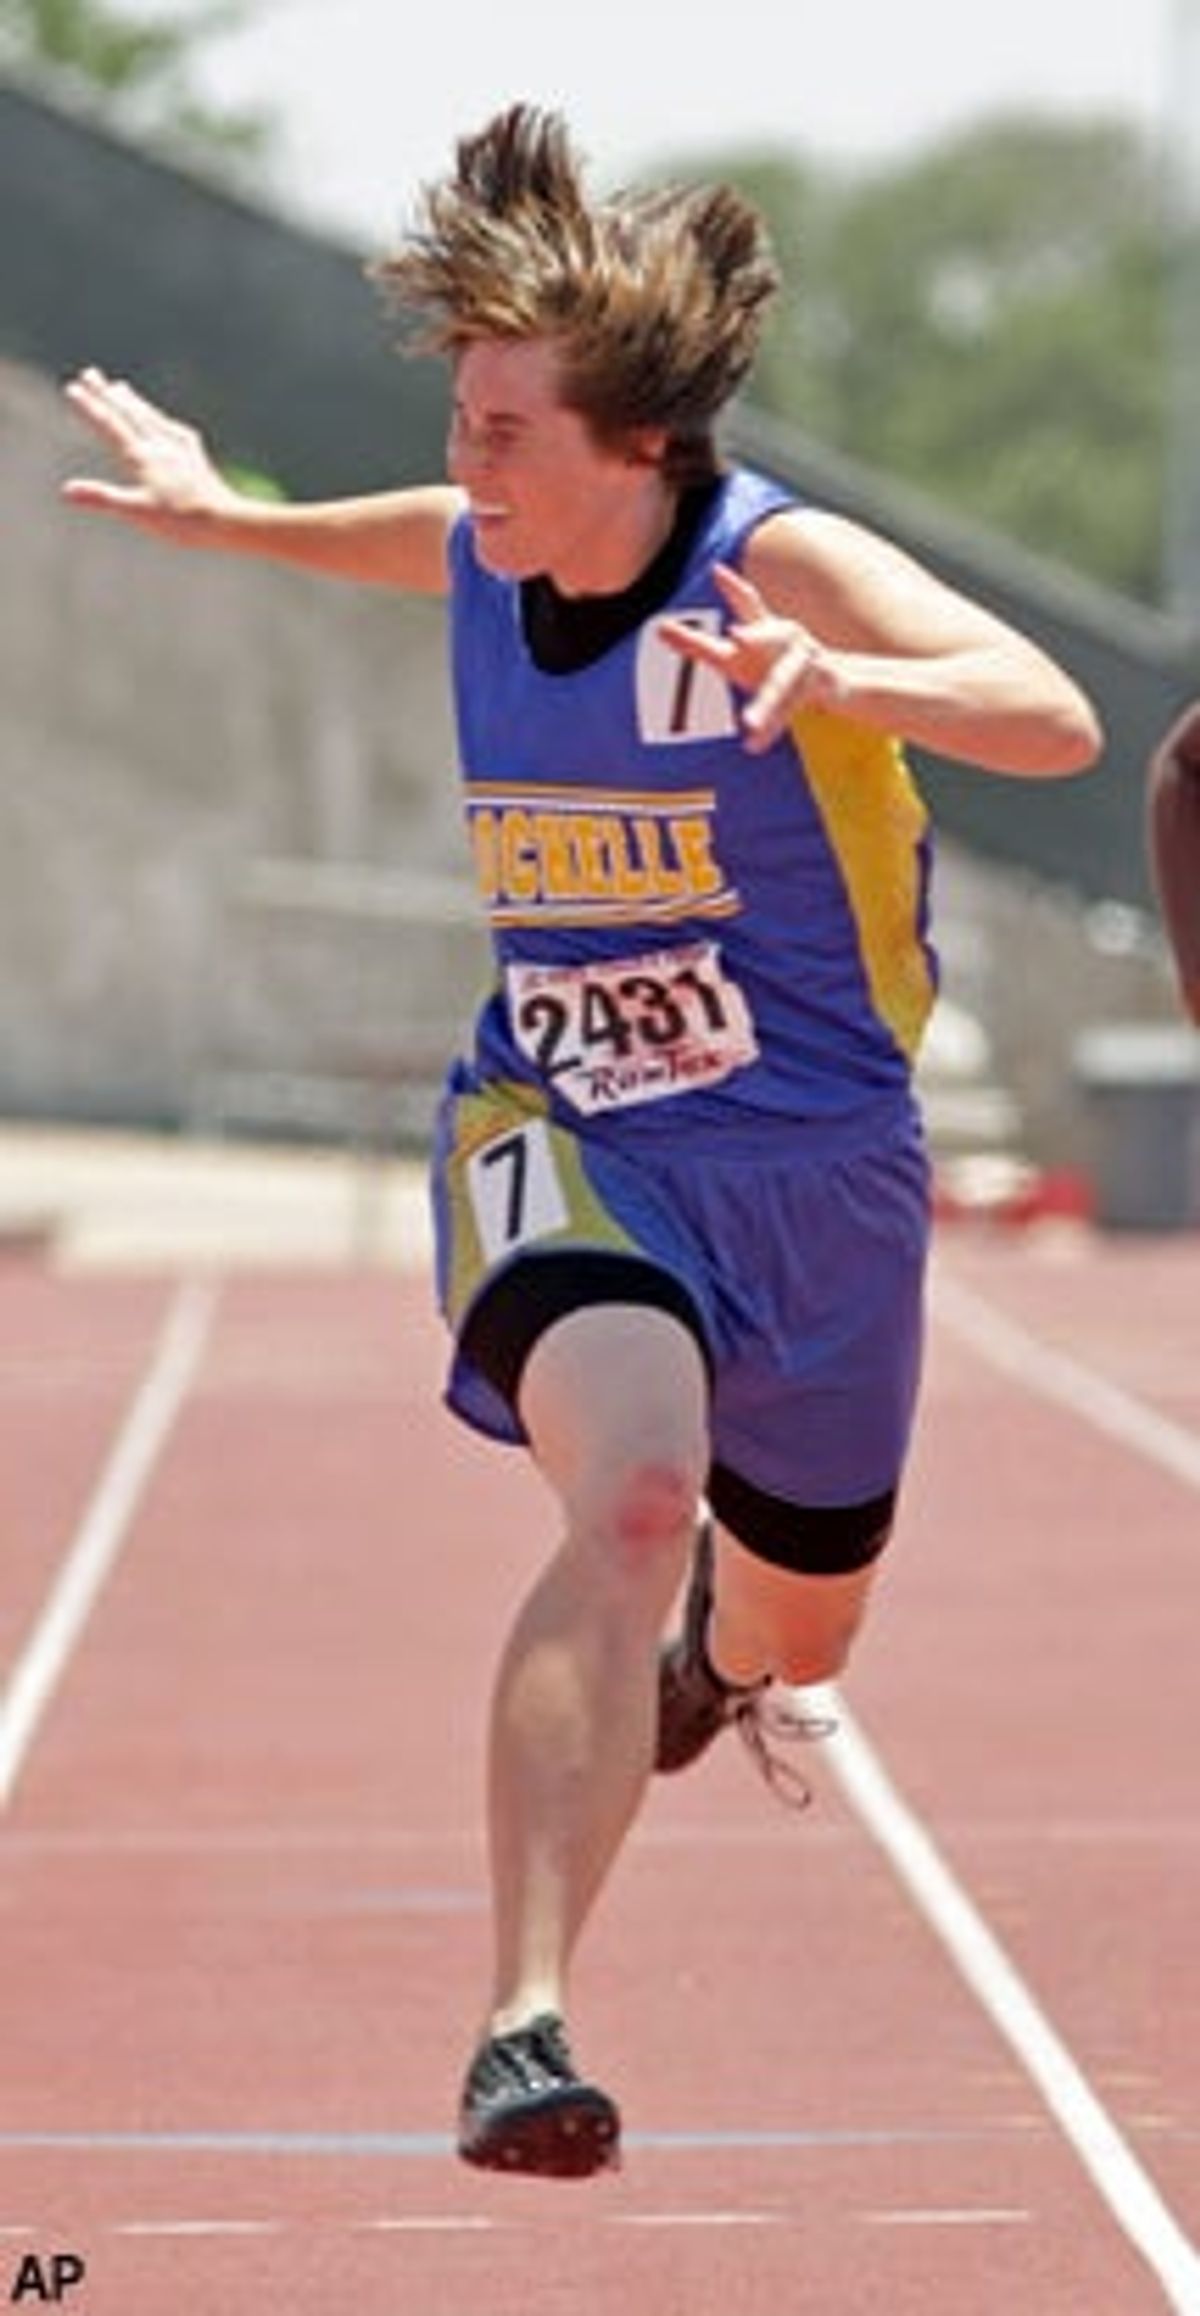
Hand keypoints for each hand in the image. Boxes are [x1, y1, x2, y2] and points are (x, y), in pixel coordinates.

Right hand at [61, 367, 238, 540]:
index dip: (90, 407)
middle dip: (106, 394)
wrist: (226, 520)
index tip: (73, 388)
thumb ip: (102, 498)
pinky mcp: (195, 456)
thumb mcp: (137, 512)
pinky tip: (164, 421)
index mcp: (142, 456)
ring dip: (132, 401)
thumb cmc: (181, 522)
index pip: (110, 426)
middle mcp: (160, 445)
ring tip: (120, 387)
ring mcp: (179, 448)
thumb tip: (67, 490)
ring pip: (150, 417)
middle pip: (128, 413)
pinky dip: (160, 419)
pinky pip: (173, 429)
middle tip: (89, 373)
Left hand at [659, 561, 842, 752]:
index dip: (733, 587)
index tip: (717, 572)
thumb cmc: (772, 666)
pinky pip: (794, 710)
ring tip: (748, 723)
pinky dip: (774, 729)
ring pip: (783, 684)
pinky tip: (755, 743)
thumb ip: (698, 644)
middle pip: (770, 637)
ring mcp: (807, 661)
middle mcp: (788, 638)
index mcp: (765, 628)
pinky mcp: (821, 685)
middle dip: (757, 636)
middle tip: (736, 636)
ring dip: (767, 704)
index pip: (748, 603)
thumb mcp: (735, 657)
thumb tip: (658, 628)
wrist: (836, 681)